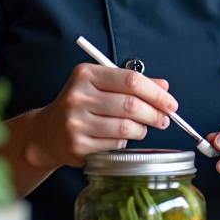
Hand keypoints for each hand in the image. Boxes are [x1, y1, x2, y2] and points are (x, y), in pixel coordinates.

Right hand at [27, 64, 177, 168]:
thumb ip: (132, 84)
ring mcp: (75, 122)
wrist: (48, 131)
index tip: (171, 103)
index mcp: (85, 75)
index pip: (130, 80)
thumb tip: (165, 87)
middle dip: (154, 113)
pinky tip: (122, 136)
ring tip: (144, 128)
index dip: (156, 93)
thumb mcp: (103, 86)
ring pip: (126, 127)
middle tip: (164, 119)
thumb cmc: (82, 104)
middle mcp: (77, 96)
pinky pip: (116, 143)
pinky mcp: (77, 145)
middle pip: (130, 105)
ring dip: (142, 129)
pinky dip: (126, 140)